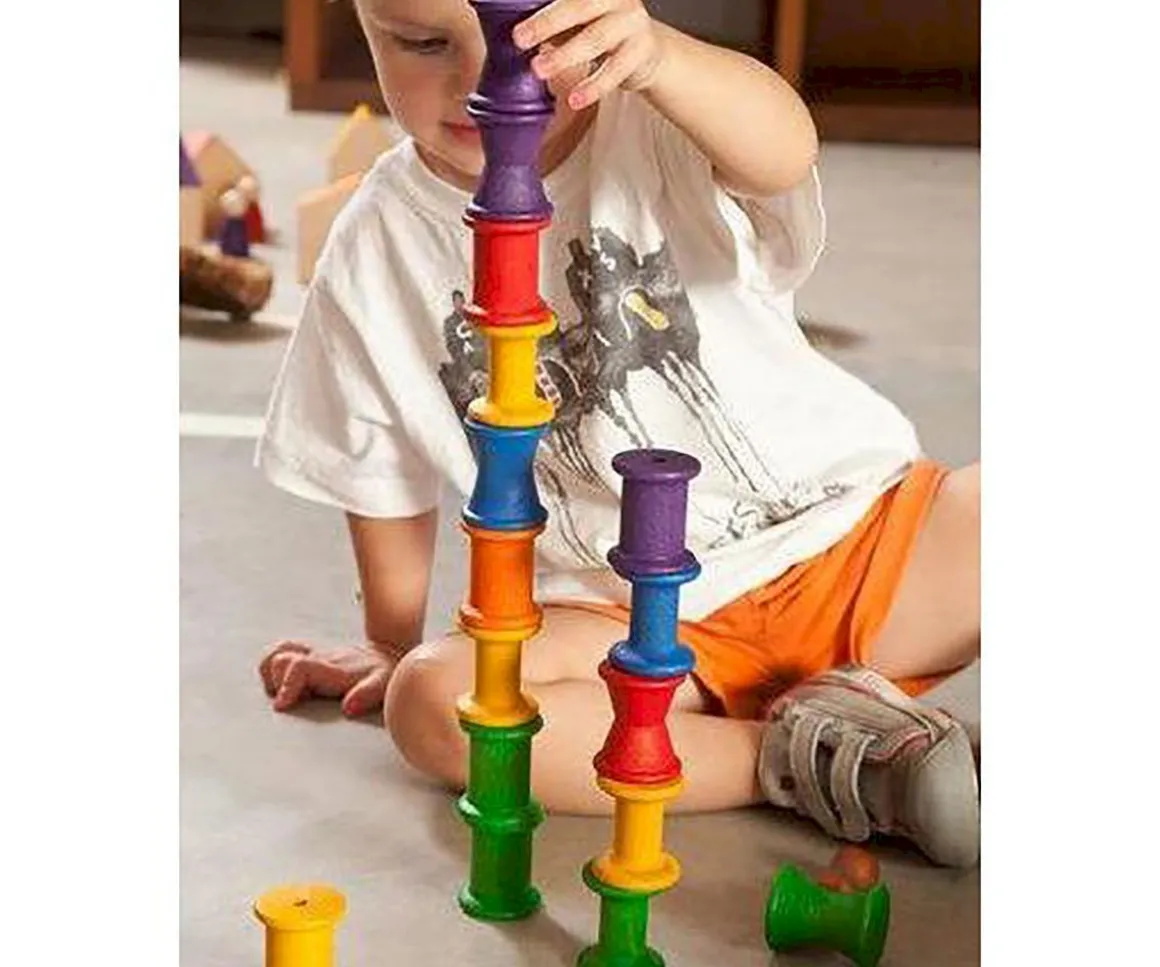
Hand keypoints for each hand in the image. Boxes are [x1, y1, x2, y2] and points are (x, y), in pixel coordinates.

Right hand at [258, 640, 397, 717]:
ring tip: (280, 692)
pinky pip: (284, 650)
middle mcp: (319, 658)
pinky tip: (281, 683)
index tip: (282, 706)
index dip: (287, 686)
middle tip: (288, 703)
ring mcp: (313, 654)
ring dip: (271, 671)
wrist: (388, 655)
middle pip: (283, 659)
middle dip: (277, 683)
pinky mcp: (310, 655)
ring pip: (279, 651)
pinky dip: (273, 663)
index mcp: (332, 668)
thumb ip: (367, 694)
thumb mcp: (383, 684)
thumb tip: (349, 707)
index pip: (300, 667)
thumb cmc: (384, 674)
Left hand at [512, 0, 665, 110]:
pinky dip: (593, 86)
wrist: (647, 52)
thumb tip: (505, 26)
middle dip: (546, 23)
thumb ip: (550, 20)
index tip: (516, 26)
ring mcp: (632, 22)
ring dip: (564, 55)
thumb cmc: (601, 32)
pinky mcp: (641, 51)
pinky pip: (614, 71)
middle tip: (518, 40)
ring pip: (595, 38)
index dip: (543, 8)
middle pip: (579, 6)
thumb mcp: (576, 20)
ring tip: (539, 70)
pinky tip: (575, 99)